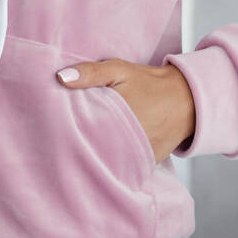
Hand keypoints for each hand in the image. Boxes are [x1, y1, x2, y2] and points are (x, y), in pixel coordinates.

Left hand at [55, 57, 195, 163]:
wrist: (187, 100)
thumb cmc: (150, 83)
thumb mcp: (119, 69)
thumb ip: (90, 73)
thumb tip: (60, 78)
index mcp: (114, 115)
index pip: (79, 129)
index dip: (63, 128)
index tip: (49, 126)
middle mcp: (124, 139)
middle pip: (89, 147)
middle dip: (75, 144)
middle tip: (56, 141)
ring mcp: (135, 154)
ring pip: (104, 161)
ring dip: (92, 156)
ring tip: (73, 152)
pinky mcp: (144, 164)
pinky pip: (122, 168)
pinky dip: (111, 163)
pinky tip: (100, 157)